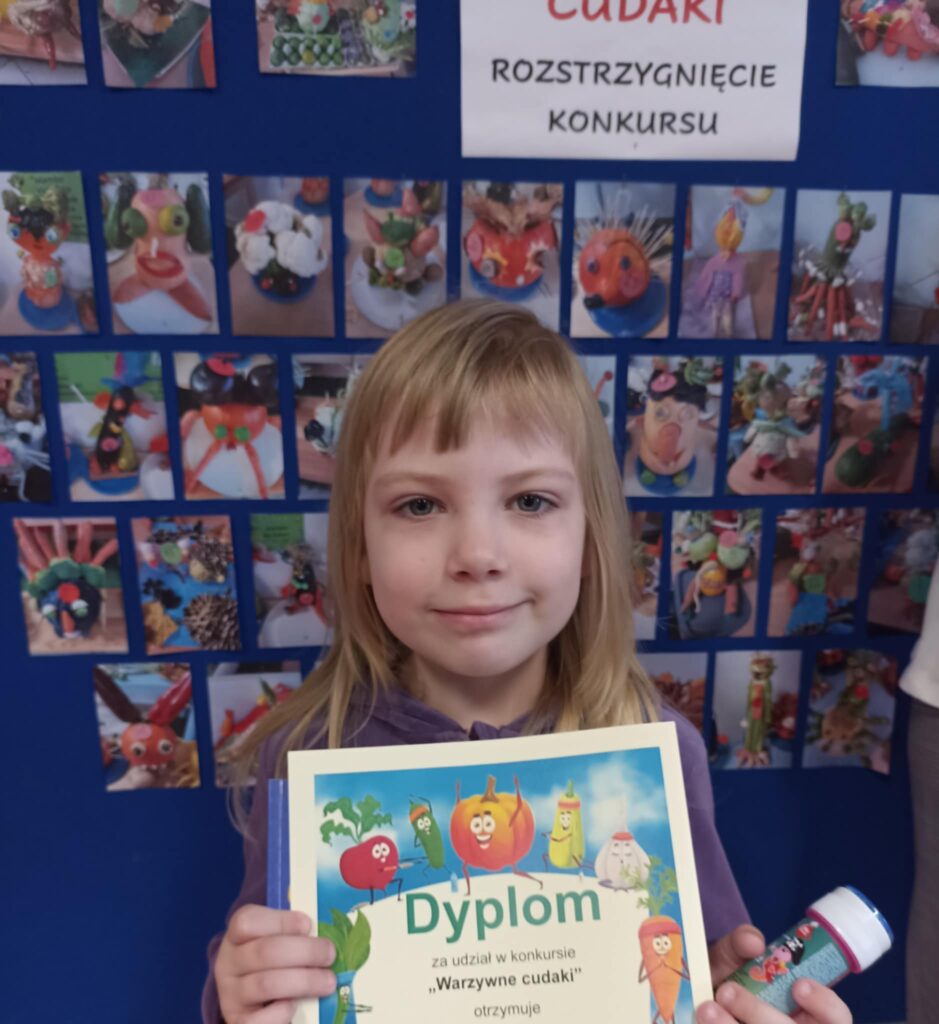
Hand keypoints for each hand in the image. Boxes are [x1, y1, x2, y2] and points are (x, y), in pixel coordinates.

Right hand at [215, 904, 336, 1023]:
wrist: (248, 1000)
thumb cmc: (269, 960)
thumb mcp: (273, 941)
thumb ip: (291, 935)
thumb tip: (324, 937)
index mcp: (236, 936)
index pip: (248, 922)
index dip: (281, 921)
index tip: (308, 925)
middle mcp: (228, 963)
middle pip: (265, 952)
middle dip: (305, 951)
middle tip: (330, 954)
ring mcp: (230, 994)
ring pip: (267, 984)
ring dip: (304, 981)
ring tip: (328, 981)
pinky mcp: (237, 1020)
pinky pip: (258, 1020)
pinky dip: (281, 1012)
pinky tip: (296, 1006)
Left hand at [695, 925, 851, 1023]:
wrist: (695, 1005)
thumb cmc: (723, 984)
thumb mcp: (728, 960)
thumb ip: (739, 944)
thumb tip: (754, 941)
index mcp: (806, 1015)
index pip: (838, 1019)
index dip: (825, 1004)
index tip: (798, 985)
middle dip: (760, 1015)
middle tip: (727, 991)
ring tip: (706, 1009)